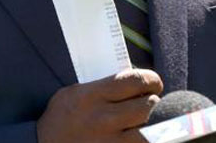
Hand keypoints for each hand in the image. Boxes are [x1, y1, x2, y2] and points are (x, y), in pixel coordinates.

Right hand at [36, 68, 162, 142]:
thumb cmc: (60, 119)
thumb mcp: (73, 93)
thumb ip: (101, 85)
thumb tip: (132, 79)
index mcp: (92, 96)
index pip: (135, 80)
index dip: (151, 80)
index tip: (153, 84)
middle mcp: (103, 119)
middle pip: (149, 106)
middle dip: (155, 103)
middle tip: (151, 104)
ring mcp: (110, 142)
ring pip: (150, 132)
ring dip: (153, 125)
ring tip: (147, 123)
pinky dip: (144, 140)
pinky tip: (137, 136)